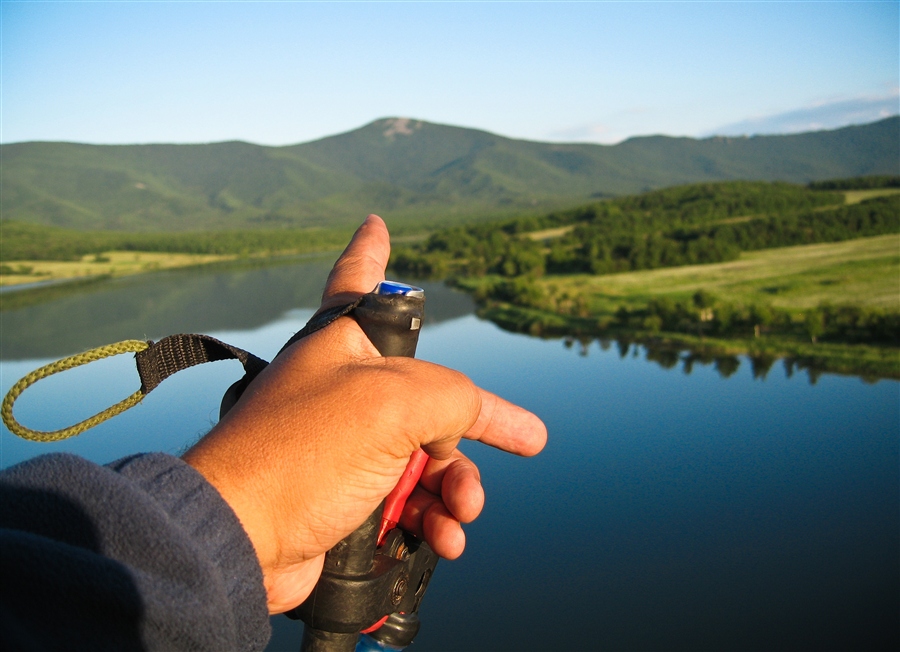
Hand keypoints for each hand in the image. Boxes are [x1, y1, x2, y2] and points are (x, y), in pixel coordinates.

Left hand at [183, 215, 546, 613]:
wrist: (241, 541)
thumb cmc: (303, 455)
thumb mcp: (395, 405)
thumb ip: (455, 396)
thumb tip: (475, 423)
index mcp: (345, 344)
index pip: (361, 279)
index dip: (371, 251)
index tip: (375, 223)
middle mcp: (346, 389)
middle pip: (433, 397)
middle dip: (476, 430)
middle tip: (524, 442)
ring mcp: (348, 447)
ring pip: (430, 458)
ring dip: (459, 488)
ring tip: (462, 513)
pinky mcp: (349, 500)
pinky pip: (410, 504)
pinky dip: (435, 521)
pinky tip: (445, 537)